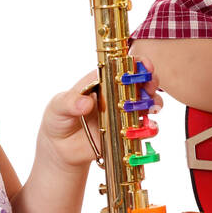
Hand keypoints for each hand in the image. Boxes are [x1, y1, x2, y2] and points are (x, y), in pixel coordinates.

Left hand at [37, 56, 163, 171]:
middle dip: (150, 82)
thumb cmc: (58, 119)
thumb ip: (69, 103)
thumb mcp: (57, 107)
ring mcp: (123, 113)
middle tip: (150, 88)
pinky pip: (143, 128)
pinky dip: (150, 127)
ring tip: (151, 109)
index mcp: (100, 82)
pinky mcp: (126, 132)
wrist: (61, 149)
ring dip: (153, 103)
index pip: (121, 66)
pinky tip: (148, 127)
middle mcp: (115, 94)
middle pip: (140, 82)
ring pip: (146, 103)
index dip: (136, 63)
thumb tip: (85, 103)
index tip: (145, 66)